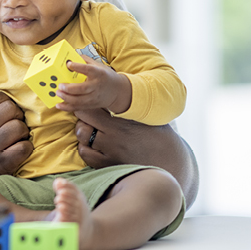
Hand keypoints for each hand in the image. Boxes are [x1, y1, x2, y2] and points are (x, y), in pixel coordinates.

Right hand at [0, 92, 32, 174]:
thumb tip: (12, 101)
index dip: (7, 101)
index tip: (8, 113)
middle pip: (10, 108)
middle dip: (18, 116)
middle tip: (16, 126)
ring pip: (19, 127)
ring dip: (23, 133)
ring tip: (18, 139)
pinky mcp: (2, 163)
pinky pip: (24, 147)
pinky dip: (26, 148)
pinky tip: (20, 151)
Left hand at [56, 60, 131, 113]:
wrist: (117, 91)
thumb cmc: (105, 76)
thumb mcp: (99, 66)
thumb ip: (85, 61)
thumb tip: (71, 55)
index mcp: (98, 73)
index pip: (88, 70)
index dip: (78, 67)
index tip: (68, 64)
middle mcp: (96, 86)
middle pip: (82, 88)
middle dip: (69, 88)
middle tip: (60, 85)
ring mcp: (93, 97)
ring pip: (79, 100)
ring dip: (66, 98)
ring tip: (57, 93)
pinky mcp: (91, 105)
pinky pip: (77, 108)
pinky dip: (67, 107)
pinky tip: (58, 104)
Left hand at [72, 110, 198, 207]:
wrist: (169, 159)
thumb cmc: (158, 133)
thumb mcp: (145, 115)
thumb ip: (128, 105)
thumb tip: (120, 83)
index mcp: (120, 123)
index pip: (90, 110)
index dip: (85, 105)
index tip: (87, 102)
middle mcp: (112, 139)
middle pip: (82, 124)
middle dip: (81, 117)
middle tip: (86, 114)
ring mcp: (109, 154)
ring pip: (82, 139)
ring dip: (83, 132)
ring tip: (90, 129)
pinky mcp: (108, 166)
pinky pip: (86, 155)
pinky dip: (86, 148)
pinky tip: (92, 144)